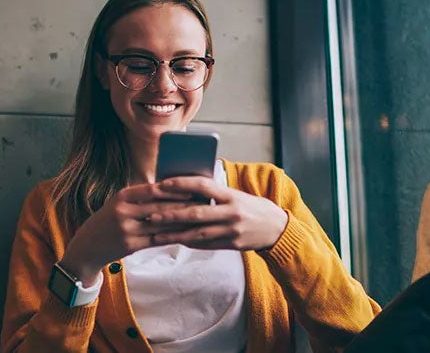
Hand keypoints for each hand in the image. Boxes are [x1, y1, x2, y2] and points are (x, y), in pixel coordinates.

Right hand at [60, 183, 194, 284]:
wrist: (87, 247)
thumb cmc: (108, 222)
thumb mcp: (118, 204)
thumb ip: (140, 197)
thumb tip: (170, 188)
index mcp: (122, 196)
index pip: (153, 189)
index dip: (174, 189)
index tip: (193, 188)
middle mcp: (123, 211)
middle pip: (160, 207)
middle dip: (183, 205)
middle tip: (203, 203)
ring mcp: (127, 229)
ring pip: (161, 224)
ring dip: (182, 221)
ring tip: (199, 218)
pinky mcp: (131, 245)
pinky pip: (157, 239)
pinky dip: (173, 236)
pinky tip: (186, 234)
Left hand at [148, 176, 288, 250]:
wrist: (277, 228)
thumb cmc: (253, 207)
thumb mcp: (238, 195)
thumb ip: (216, 192)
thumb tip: (188, 187)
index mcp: (232, 195)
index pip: (203, 186)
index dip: (182, 184)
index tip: (164, 184)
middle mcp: (232, 213)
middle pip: (197, 213)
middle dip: (172, 215)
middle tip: (153, 215)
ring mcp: (232, 231)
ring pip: (198, 233)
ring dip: (176, 234)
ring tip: (158, 234)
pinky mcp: (232, 245)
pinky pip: (206, 244)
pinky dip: (190, 242)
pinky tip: (176, 240)